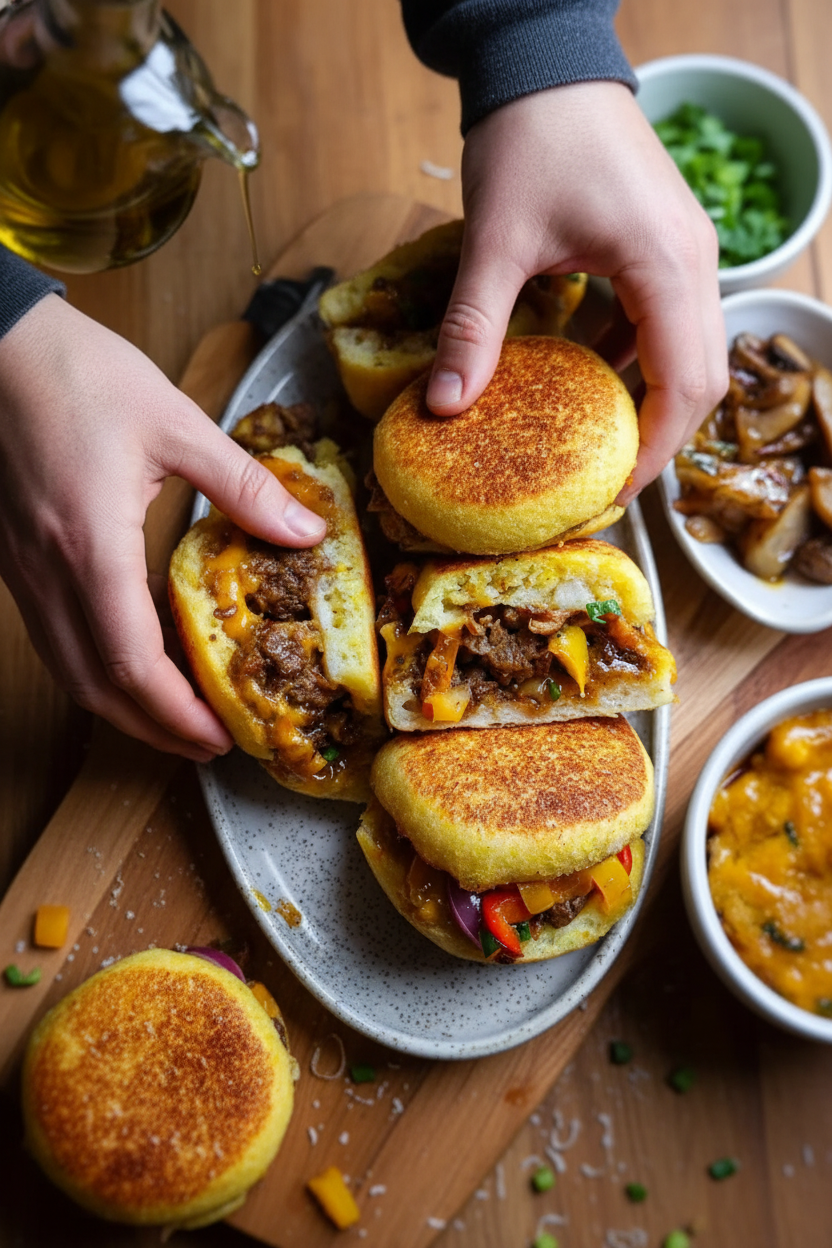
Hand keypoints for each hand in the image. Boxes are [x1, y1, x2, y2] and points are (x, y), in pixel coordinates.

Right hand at [0, 294, 325, 760]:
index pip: (131, 662)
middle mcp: (49, 572)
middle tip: (207, 744)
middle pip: (95, 686)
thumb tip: (306, 530)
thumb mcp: (175, 423)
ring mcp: (25, 570)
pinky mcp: (17, 559)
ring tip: (177, 717)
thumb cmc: (78, 374)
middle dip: (153, 729)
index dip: (175, 713)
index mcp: (91, 545)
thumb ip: (243, 486)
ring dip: (122, 707)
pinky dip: (97, 668)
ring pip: (68, 670)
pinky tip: (135, 659)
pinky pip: (56, 637)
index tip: (218, 736)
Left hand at [426, 81, 727, 498]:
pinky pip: (664, 322)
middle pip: (700, 377)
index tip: (611, 492)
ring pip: (688, 351)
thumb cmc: (531, 137)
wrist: (548, 61)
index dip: (653, 450)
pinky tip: (582, 374)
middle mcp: (694, 264)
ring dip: (647, 399)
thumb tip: (444, 408)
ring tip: (593, 442)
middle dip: (657, 436)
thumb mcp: (495, 240)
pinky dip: (631, 358)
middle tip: (604, 479)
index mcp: (667, 267)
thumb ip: (473, 327)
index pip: (684, 384)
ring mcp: (686, 253)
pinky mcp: (665, 246)